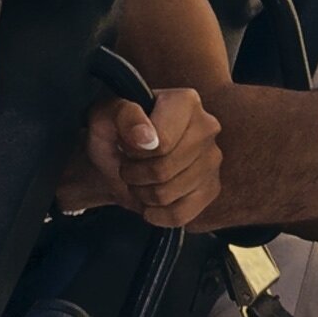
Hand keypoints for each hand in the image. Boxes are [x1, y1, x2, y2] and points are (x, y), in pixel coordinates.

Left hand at [65, 89, 223, 228]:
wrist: (117, 159)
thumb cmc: (113, 133)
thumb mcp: (105, 115)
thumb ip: (124, 115)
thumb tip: (146, 137)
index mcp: (186, 101)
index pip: (162, 142)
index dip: (134, 152)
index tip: (127, 144)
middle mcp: (207, 127)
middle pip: (164, 170)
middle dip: (135, 174)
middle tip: (129, 164)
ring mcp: (212, 159)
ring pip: (169, 195)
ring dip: (142, 193)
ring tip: (139, 178)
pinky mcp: (211, 188)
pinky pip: (180, 215)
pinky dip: (156, 213)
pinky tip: (151, 199)